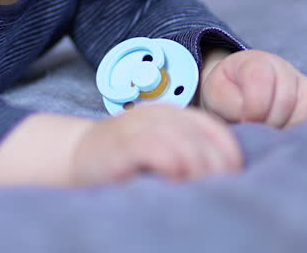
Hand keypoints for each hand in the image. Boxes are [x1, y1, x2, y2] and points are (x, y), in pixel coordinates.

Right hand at [69, 104, 242, 184]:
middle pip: (204, 140)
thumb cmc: (125, 160)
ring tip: (196, 192)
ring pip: (186, 146)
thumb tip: (226, 174)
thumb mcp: (161, 147)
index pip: (215, 130)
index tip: (230, 180)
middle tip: (214, 192)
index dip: (228, 157)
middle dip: (215, 169)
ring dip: (197, 172)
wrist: (76, 155)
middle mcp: (160, 115)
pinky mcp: (124, 142)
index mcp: (175, 114)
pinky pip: (160, 151)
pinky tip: (174, 182)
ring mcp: (140, 125)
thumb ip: (188, 150)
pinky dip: (173, 168)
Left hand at [199, 49, 306, 127]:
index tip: (245, 121)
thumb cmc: (227, 96)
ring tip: (272, 133)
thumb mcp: (216, 95)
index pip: (262, 79)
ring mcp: (304, 83)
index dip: (254, 107)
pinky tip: (287, 132)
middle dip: (270, 121)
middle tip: (258, 130)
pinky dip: (306, 128)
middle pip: (288, 97)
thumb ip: (229, 102)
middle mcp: (284, 68)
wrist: (239, 95)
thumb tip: (252, 117)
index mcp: (256, 61)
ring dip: (290, 125)